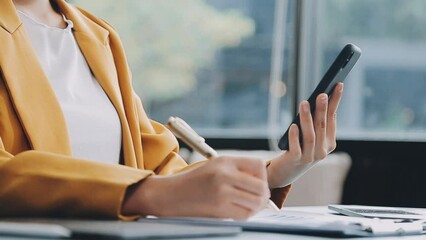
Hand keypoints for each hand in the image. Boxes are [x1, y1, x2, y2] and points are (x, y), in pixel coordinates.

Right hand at [122, 156, 269, 218]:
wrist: (170, 195)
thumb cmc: (194, 181)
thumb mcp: (214, 165)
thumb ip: (237, 169)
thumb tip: (262, 181)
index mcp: (225, 161)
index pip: (258, 165)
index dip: (262, 176)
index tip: (257, 182)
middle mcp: (225, 174)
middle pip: (261, 186)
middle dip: (264, 194)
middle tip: (260, 198)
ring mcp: (222, 192)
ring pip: (256, 202)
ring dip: (258, 206)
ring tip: (251, 205)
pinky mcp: (219, 209)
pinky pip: (245, 214)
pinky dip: (248, 214)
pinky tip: (242, 211)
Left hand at [267, 83, 343, 187]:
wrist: (286, 172)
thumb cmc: (298, 148)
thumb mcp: (309, 135)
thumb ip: (313, 121)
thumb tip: (315, 98)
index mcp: (329, 143)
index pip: (332, 119)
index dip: (335, 102)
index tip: (337, 86)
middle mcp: (322, 151)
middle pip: (322, 127)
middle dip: (322, 109)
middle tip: (321, 94)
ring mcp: (309, 157)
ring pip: (310, 136)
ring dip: (307, 119)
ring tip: (304, 103)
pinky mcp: (295, 161)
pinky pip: (296, 148)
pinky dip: (295, 136)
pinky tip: (293, 125)